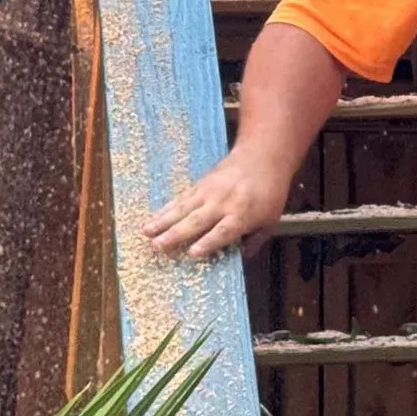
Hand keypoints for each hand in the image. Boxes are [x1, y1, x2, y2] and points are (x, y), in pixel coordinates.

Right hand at [141, 146, 290, 260]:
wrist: (262, 156)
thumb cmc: (269, 193)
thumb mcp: (271, 220)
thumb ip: (255, 241)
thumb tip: (239, 259)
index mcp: (243, 215)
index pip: (222, 231)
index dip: (207, 242)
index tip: (191, 253)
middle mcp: (223, 203)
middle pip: (196, 221)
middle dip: (176, 234)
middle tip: (157, 246)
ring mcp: (209, 192)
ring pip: (182, 208)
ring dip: (163, 221)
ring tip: (146, 233)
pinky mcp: (200, 183)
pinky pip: (181, 198)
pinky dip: (166, 209)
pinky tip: (154, 218)